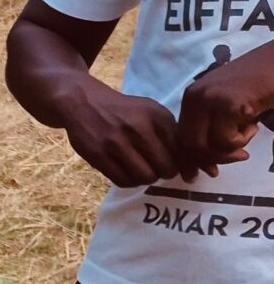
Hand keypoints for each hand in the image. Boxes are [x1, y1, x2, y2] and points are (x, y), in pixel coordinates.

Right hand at [58, 82, 179, 187]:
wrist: (83, 102)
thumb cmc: (125, 111)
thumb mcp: (152, 113)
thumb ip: (174, 136)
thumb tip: (199, 170)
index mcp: (156, 116)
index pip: (181, 150)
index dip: (187, 167)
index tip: (188, 174)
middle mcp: (138, 128)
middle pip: (165, 168)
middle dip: (166, 173)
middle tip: (160, 169)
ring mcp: (116, 142)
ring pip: (145, 177)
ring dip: (147, 178)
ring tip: (143, 170)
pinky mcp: (98, 155)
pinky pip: (123, 180)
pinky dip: (130, 181)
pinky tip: (128, 171)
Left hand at [176, 47, 273, 177]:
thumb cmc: (259, 87)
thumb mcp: (227, 109)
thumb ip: (212, 131)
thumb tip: (202, 169)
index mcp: (191, 97)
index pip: (180, 137)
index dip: (193, 159)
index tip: (210, 172)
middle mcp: (195, 96)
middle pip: (189, 145)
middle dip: (213, 159)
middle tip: (239, 156)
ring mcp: (209, 99)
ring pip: (205, 146)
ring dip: (231, 149)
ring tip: (249, 132)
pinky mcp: (228, 104)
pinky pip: (225, 140)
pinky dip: (242, 140)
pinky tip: (254, 124)